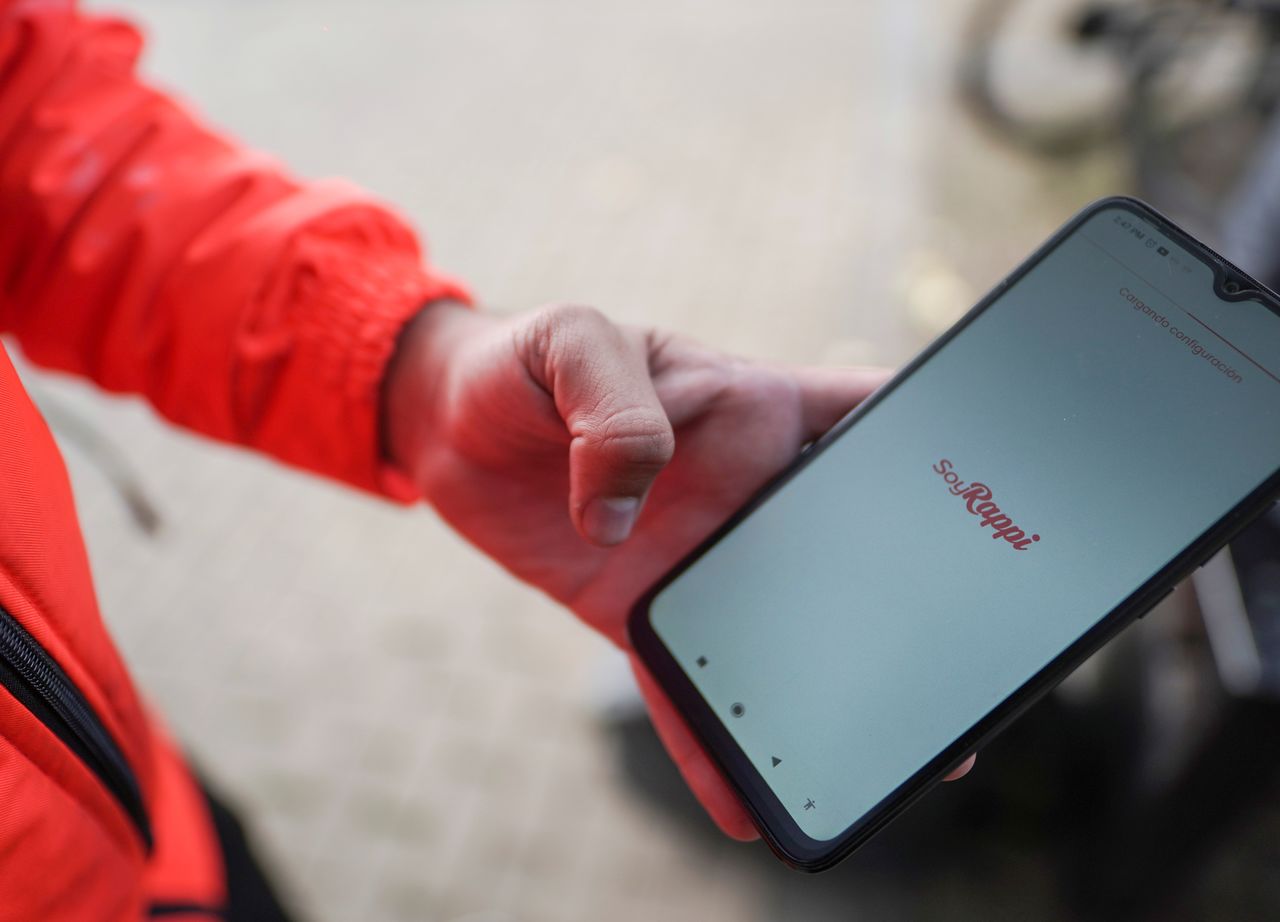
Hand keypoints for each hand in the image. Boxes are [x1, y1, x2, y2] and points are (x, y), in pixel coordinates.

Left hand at [384, 301, 974, 838]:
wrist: (447, 427)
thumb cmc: (524, 360)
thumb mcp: (572, 343)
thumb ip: (615, 408)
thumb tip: (626, 513)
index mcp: (758, 407)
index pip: (879, 421)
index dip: (951, 453)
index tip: (1014, 506)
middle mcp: (748, 490)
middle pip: (854, 549)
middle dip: (918, 603)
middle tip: (972, 671)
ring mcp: (702, 557)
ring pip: (781, 633)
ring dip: (827, 690)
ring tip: (874, 760)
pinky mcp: (643, 612)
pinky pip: (688, 682)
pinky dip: (711, 739)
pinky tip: (739, 796)